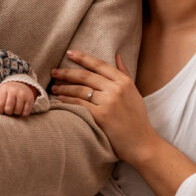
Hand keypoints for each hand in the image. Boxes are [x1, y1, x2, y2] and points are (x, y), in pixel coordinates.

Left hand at [0, 80, 36, 116]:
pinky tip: (21, 109)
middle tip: (8, 109)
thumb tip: (0, 114)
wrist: (21, 84)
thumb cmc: (8, 93)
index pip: (0, 105)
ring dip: (15, 112)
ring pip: (17, 111)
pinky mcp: (30, 99)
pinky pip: (25, 112)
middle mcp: (14, 91)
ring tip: (15, 108)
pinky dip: (23, 113)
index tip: (1, 110)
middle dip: (8, 112)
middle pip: (8, 109)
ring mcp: (23, 94)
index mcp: (4, 89)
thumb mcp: (1, 93)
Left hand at [51, 50, 156, 164]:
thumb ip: (124, 73)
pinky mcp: (101, 116)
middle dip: (67, 72)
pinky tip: (59, 99)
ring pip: (80, 90)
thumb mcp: (134, 92)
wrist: (141, 142)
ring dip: (64, 87)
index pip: (99, 64)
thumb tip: (117, 55)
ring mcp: (108, 102)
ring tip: (54, 86)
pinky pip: (79, 104)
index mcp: (124, 81)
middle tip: (54, 71)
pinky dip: (67, 101)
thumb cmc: (137, 118)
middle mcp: (116, 89)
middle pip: (86, 76)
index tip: (70, 53)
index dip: (83, 57)